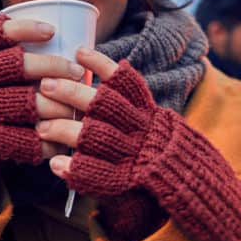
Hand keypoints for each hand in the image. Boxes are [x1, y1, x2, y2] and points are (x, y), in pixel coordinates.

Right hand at [0, 14, 83, 179]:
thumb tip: (21, 44)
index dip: (24, 29)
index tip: (49, 30)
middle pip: (17, 65)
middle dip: (52, 66)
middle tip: (76, 70)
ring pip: (20, 100)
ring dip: (51, 104)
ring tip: (72, 107)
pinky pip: (10, 138)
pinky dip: (35, 143)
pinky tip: (52, 145)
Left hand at [37, 49, 240, 240]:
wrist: (199, 189)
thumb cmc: (171, 152)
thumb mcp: (158, 121)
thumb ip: (133, 103)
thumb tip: (99, 71)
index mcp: (149, 112)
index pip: (125, 82)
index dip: (101, 65)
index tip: (79, 51)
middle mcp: (143, 130)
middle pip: (102, 105)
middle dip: (71, 93)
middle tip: (45, 85)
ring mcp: (135, 155)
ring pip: (94, 137)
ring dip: (64, 130)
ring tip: (41, 127)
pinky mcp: (128, 180)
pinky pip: (98, 175)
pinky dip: (76, 170)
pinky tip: (57, 166)